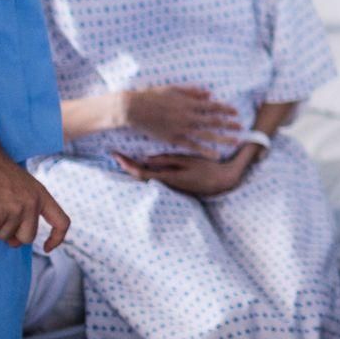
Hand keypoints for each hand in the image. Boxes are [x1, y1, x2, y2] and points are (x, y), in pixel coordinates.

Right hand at [0, 150, 70, 251]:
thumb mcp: (22, 187)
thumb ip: (26, 208)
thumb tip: (16, 240)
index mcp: (42, 195)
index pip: (62, 222)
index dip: (57, 238)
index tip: (46, 248)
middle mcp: (32, 203)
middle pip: (27, 238)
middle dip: (12, 234)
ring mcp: (14, 208)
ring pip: (4, 236)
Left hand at [113, 148, 254, 197]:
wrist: (223, 181)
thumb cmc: (207, 169)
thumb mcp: (188, 162)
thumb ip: (168, 160)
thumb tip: (146, 159)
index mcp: (167, 178)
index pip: (141, 173)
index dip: (127, 165)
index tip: (116, 156)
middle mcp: (166, 183)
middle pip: (140, 175)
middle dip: (127, 165)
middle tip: (116, 155)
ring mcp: (170, 184)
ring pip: (148, 175)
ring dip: (136, 166)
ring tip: (127, 155)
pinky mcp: (175, 182)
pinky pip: (156, 175)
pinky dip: (148, 167)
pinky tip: (146, 160)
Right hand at [119, 86, 242, 155]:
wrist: (134, 109)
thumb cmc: (152, 96)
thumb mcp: (174, 89)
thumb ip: (192, 91)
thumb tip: (209, 93)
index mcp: (189, 103)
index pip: (213, 106)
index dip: (226, 109)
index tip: (236, 111)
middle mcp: (188, 116)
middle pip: (214, 121)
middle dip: (229, 124)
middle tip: (242, 127)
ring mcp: (182, 128)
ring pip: (207, 134)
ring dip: (223, 138)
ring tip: (235, 141)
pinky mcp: (174, 138)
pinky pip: (192, 146)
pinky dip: (205, 150)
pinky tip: (215, 155)